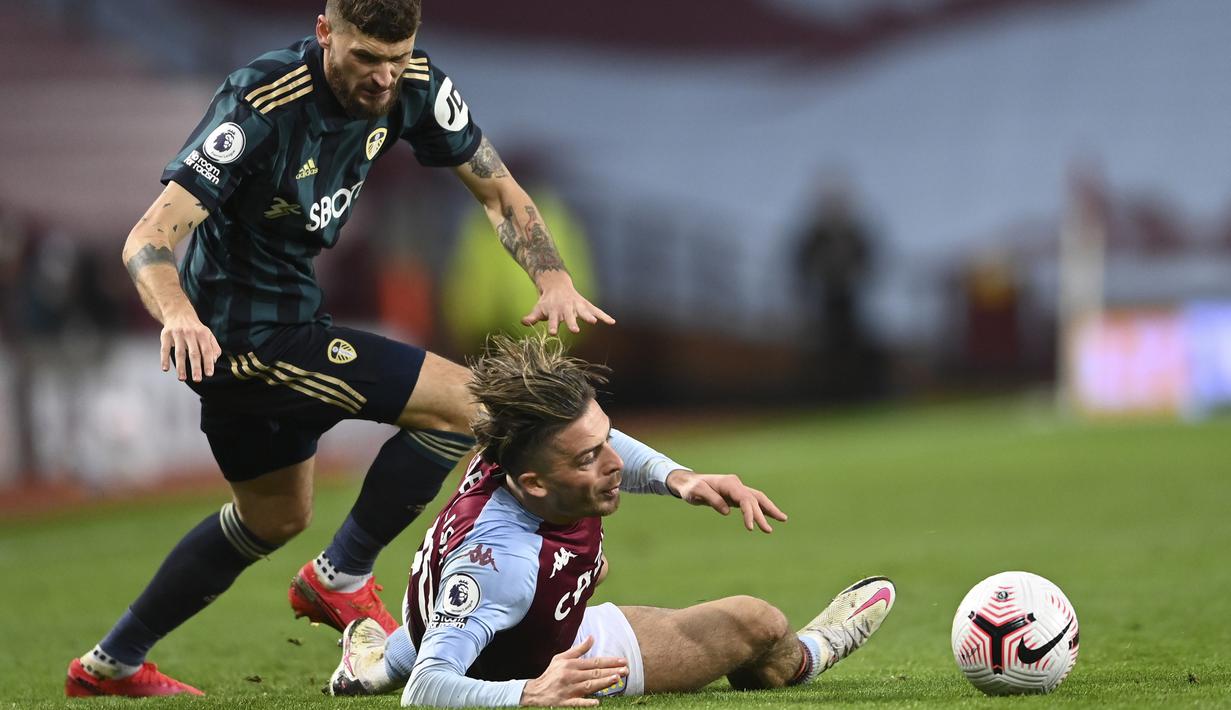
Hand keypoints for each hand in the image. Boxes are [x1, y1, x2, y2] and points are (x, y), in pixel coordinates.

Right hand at [160, 307, 221, 381]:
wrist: (179, 313)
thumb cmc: (196, 329)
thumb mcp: (208, 335)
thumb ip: (214, 348)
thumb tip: (214, 361)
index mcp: (203, 334)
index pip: (207, 350)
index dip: (208, 362)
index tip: (209, 374)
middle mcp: (190, 333)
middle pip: (194, 353)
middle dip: (196, 367)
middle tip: (197, 379)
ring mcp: (177, 334)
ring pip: (179, 353)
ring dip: (181, 367)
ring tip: (182, 378)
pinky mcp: (165, 335)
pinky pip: (164, 349)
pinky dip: (164, 359)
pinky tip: (165, 369)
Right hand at [520, 636, 626, 706]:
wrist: (534, 693)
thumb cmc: (550, 674)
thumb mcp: (561, 658)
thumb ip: (578, 649)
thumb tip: (592, 638)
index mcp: (571, 665)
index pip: (594, 662)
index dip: (609, 661)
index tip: (623, 660)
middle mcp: (571, 676)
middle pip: (594, 674)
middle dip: (611, 671)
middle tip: (626, 670)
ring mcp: (568, 690)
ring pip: (589, 686)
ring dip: (603, 683)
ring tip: (616, 679)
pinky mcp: (565, 703)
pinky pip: (577, 703)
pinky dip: (586, 703)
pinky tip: (597, 702)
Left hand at [522, 272, 614, 334]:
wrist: (557, 285)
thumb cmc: (547, 302)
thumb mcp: (538, 309)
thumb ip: (532, 317)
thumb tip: (523, 322)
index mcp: (555, 311)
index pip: (553, 320)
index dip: (553, 326)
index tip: (553, 333)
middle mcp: (567, 308)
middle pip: (569, 316)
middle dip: (572, 322)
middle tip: (575, 331)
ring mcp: (577, 306)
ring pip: (583, 311)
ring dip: (589, 316)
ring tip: (594, 322)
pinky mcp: (585, 305)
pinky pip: (596, 310)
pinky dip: (604, 316)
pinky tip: (612, 322)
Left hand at [666, 471, 788, 532]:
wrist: (687, 483)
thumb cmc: (690, 488)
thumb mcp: (696, 493)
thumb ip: (712, 499)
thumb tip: (727, 511)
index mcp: (729, 483)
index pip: (744, 499)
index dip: (749, 513)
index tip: (750, 528)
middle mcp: (736, 485)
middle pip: (754, 499)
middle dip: (764, 514)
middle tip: (769, 531)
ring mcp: (737, 489)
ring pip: (757, 498)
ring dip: (769, 509)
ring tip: (783, 519)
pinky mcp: (736, 495)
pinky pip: (752, 501)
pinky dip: (762, 508)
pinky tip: (771, 516)